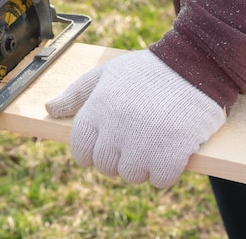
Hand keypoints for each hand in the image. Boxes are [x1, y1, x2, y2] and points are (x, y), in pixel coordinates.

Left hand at [45, 50, 225, 187]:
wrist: (195, 63)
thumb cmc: (148, 70)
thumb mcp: (107, 73)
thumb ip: (76, 93)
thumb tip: (50, 109)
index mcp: (97, 109)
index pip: (81, 151)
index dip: (94, 151)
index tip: (110, 143)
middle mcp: (115, 128)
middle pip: (106, 167)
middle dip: (120, 158)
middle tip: (138, 138)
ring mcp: (143, 142)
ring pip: (132, 176)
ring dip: (144, 166)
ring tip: (156, 142)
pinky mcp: (171, 152)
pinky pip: (160, 180)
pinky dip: (167, 172)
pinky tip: (173, 151)